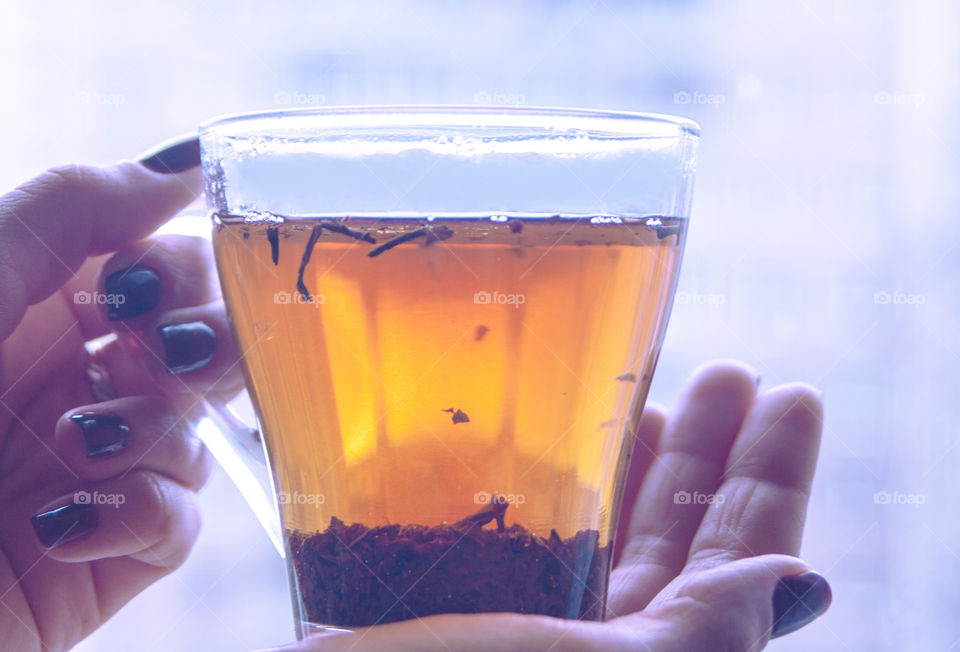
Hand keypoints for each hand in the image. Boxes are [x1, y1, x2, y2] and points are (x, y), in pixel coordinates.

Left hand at [0, 145, 242, 651]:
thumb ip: (72, 209)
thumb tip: (185, 164)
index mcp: (41, 309)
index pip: (166, 269)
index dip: (179, 271)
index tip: (134, 292)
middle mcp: (77, 382)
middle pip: (206, 345)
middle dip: (202, 346)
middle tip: (157, 357)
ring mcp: (99, 468)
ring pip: (200, 431)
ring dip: (151, 433)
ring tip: (75, 447)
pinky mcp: (109, 550)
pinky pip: (181, 520)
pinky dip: (142, 516)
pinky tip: (65, 524)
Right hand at [271, 361, 829, 650]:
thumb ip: (705, 635)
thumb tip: (803, 580)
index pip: (739, 560)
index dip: (770, 480)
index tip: (787, 397)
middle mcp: (602, 645)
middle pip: (681, 532)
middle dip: (710, 449)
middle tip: (731, 372)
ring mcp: (541, 620)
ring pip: (613, 525)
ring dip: (642, 455)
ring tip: (661, 387)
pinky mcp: (472, 594)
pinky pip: (539, 527)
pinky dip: (562, 477)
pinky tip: (567, 436)